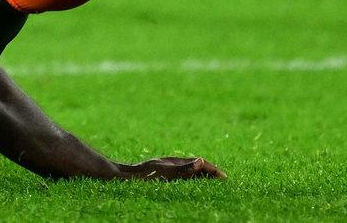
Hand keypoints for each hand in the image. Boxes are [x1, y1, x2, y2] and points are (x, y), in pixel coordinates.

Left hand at [107, 156, 226, 181]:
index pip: (199, 164)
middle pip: (195, 165)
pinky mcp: (159, 174)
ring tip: (211, 181)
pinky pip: (179, 175)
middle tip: (222, 179)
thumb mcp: (165, 172)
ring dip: (200, 174)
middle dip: (209, 171)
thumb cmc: (142, 175)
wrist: (121, 176)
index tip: (225, 178)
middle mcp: (171, 163)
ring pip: (188, 169)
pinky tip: (188, 184)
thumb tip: (201, 161)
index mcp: (175, 162)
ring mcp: (165, 167)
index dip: (213, 170)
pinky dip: (189, 178)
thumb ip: (184, 169)